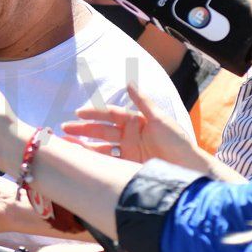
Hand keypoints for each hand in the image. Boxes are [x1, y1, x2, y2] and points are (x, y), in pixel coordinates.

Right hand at [60, 83, 198, 167]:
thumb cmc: (178, 142)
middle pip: (101, 130)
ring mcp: (128, 151)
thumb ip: (143, 102)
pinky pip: (108, 161)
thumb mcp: (161, 120)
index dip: (94, 113)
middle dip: (82, 129)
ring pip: (101, 147)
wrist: (188, 169)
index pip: (110, 115)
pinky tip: (82, 160)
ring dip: (84, 145)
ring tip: (66, 145)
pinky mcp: (128, 166)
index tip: (78, 113)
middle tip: (63, 129)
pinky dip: (95, 160)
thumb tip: (129, 83)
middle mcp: (129, 135)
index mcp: (136, 122)